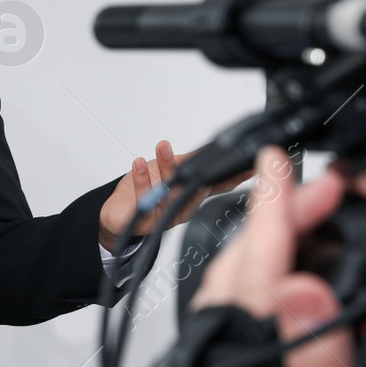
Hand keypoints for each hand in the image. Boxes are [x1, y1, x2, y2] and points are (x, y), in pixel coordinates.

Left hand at [97, 140, 245, 252]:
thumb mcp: (170, 170)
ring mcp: (164, 214)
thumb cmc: (144, 192)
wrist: (117, 213)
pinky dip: (142, 179)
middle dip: (202, 173)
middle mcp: (181, 207)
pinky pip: (145, 198)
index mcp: (191, 196)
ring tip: (162, 147)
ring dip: (167, 167)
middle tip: (202, 156)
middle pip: (197, 191)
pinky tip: (139, 164)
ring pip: (171, 193)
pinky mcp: (144, 219)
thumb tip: (212, 149)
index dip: (235, 177)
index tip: (248, 167)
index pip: (218, 186)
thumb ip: (190, 161)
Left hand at [191, 147, 365, 366]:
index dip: (271, 215)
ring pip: (238, 288)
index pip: (251, 280)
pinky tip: (297, 256)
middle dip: (272, 217)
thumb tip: (299, 290)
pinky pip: (254, 311)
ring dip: (269, 240)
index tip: (284, 164)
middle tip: (316, 180)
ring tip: (306, 204)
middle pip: (237, 274)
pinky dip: (274, 272)